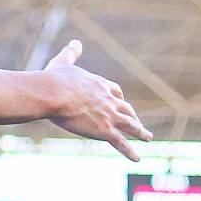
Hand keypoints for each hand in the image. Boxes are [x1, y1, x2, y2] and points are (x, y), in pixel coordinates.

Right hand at [44, 41, 151, 160]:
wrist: (52, 93)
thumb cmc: (53, 80)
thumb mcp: (63, 63)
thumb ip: (70, 53)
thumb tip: (75, 42)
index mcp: (98, 84)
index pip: (114, 91)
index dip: (118, 98)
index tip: (120, 102)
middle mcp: (108, 99)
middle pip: (126, 108)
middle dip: (132, 115)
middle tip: (136, 121)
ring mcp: (108, 115)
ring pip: (130, 124)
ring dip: (140, 131)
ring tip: (148, 137)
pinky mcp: (104, 129)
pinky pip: (121, 142)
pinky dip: (130, 151)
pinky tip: (137, 158)